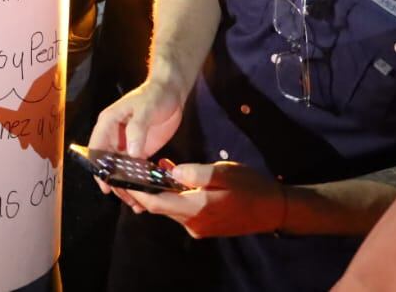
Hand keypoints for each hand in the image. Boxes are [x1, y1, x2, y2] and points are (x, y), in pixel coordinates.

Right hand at [87, 80, 184, 209]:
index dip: (98, 169)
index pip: (96, 150)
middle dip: (115, 183)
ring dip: (127, 186)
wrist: (171, 91)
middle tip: (128, 199)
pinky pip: (135, 169)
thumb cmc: (155, 95)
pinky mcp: (140, 151)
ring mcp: (126, 145)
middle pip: (108, 164)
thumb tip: (130, 154)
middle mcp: (113, 137)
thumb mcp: (145, 109)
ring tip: (137, 204)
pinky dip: (139, 182)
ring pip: (121, 170)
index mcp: (108, 124)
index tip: (106, 186)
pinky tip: (146, 195)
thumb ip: (137, 130)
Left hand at [130, 161, 286, 239]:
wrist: (274, 210)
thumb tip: (170, 172)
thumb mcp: (223, 172)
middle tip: (133, 170)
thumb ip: (195, 173)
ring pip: (170, 208)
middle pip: (159, 207)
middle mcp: (192, 223)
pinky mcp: (205, 226)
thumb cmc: (250, 187)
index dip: (136, 191)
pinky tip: (178, 179)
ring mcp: (199, 227)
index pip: (154, 203)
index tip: (121, 178)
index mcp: (194, 209)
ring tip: (156, 168)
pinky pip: (182, 210)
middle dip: (145, 189)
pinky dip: (175, 196)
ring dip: (161, 191)